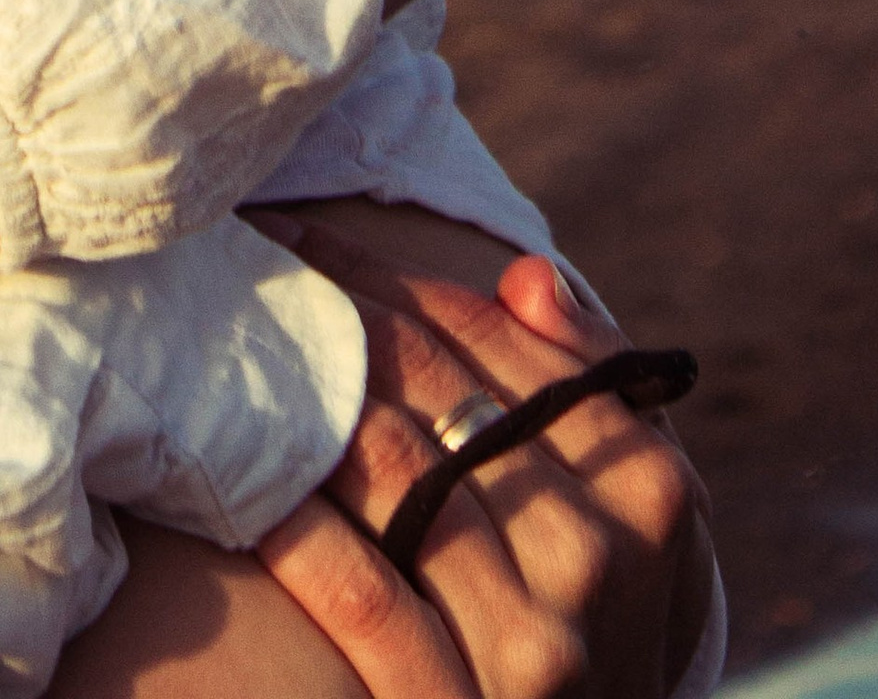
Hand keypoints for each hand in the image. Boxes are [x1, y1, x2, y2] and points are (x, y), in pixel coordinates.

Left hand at [253, 219, 713, 695]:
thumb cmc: (590, 638)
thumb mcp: (629, 523)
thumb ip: (589, 392)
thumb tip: (525, 276)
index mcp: (650, 489)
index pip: (502, 343)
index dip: (392, 276)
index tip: (306, 236)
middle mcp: (599, 557)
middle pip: (439, 392)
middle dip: (332, 317)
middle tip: (245, 269)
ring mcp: (532, 641)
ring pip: (398, 473)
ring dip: (304, 401)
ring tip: (227, 349)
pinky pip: (362, 592)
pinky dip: (299, 530)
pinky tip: (243, 482)